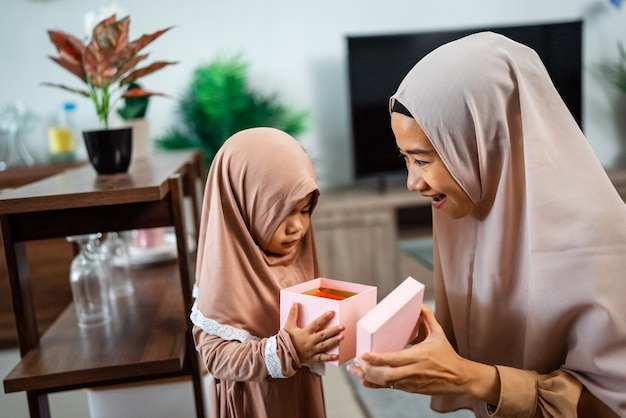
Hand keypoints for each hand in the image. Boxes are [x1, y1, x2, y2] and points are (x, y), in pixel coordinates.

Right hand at [284, 302, 343, 363]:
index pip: (316, 324)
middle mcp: (310, 341)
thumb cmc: (286, 340)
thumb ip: (292, 314)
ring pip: (325, 345)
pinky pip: (322, 358)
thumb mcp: (288, 326)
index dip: (324, 318)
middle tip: (342, 327)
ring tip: (342, 337)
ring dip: (334, 341)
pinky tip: (337, 356)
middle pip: (323, 335)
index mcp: (305, 332)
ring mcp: (312, 350)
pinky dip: (330, 357)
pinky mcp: (313, 358)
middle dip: (333, 330)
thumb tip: (294, 303)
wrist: (283, 354)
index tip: (331, 312)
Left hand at [347, 305, 497, 400]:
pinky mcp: (410, 389)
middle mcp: (414, 371)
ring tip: (354, 370)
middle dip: (368, 370)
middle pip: (387, 374)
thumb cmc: (447, 354)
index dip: (378, 358)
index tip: (364, 354)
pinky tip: (365, 381)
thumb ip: (428, 318)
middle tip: (355, 363)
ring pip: (386, 383)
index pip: (395, 359)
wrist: (459, 378)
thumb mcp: (439, 333)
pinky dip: (376, 385)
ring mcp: (411, 382)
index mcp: (419, 356)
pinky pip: (390, 388)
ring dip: (369, 377)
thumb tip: (419, 304)